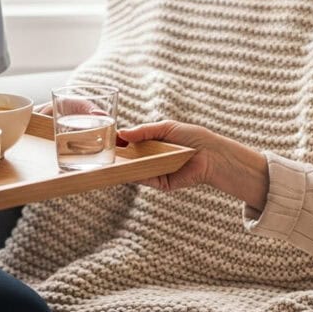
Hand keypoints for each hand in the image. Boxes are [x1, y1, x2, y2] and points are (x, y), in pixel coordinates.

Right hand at [118, 121, 267, 208]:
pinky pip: (145, 179)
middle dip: (117, 156)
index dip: (120, 142)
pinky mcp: (162, 183)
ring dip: (122, 167)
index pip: (132, 143)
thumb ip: (144, 131)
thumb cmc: (192, 137)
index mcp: (154, 143)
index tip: (107, 139)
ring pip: (135, 170)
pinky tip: (125, 170)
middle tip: (101, 153)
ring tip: (108, 162)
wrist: (211, 154)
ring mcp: (156, 171)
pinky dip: (134, 175)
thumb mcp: (166, 128)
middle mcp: (153, 158)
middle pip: (130, 158)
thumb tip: (122, 133)